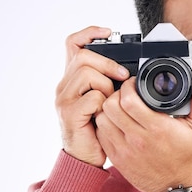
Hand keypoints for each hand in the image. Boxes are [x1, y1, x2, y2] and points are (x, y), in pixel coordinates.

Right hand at [55, 26, 130, 166]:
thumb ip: (108, 84)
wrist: (85, 159)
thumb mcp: (103, 102)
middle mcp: (64, 86)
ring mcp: (64, 99)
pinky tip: (104, 114)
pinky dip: (104, 103)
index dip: (89, 33)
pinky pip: (92, 97)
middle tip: (123, 76)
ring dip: (106, 84)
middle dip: (107, 63)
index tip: (107, 32)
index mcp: (72, 80)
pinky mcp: (70, 114)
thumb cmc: (97, 131)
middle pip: (83, 56)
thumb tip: (127, 71)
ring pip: (87, 73)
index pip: (73, 45)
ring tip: (110, 101)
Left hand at [94, 68, 191, 191]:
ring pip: (102, 120)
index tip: (134, 84)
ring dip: (108, 110)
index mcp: (158, 129)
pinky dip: (106, 126)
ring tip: (119, 108)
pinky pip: (102, 136)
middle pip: (110, 106)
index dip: (128, 86)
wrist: (182, 190)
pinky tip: (117, 124)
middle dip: (115, 94)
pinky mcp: (118, 160)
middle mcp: (138, 140)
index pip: (128, 99)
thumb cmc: (191, 158)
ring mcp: (125, 152)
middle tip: (125, 94)